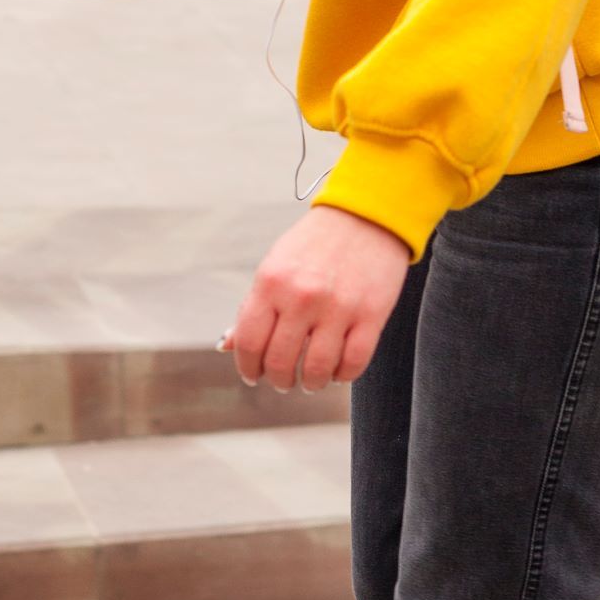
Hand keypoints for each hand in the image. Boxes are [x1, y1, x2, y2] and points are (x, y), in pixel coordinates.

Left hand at [226, 207, 409, 392]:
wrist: (366, 216)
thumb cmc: (316, 244)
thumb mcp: (275, 267)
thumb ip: (253, 308)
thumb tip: (228, 346)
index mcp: (271, 282)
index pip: (249, 343)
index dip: (248, 367)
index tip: (253, 375)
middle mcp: (302, 296)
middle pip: (280, 362)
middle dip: (279, 380)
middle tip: (283, 380)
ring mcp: (338, 307)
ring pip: (317, 370)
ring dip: (311, 383)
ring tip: (311, 381)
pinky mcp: (371, 315)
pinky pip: (353, 363)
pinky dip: (342, 375)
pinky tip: (337, 370)